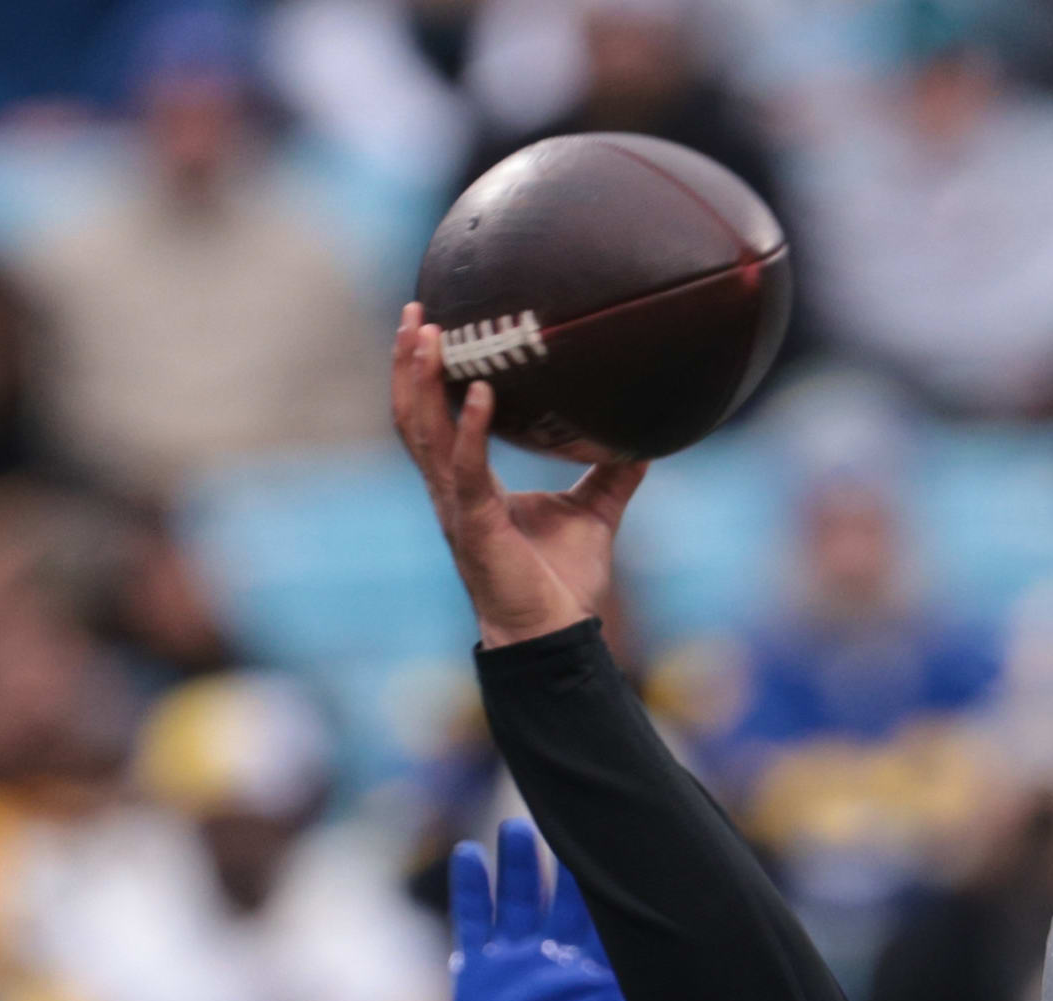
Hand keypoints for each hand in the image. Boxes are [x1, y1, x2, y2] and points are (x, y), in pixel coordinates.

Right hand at [390, 303, 645, 649]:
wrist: (557, 637)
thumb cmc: (563, 582)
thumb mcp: (593, 512)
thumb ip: (611, 473)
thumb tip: (644, 440)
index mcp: (470, 484)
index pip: (435, 418)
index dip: (425, 375)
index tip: (430, 326)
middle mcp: (452, 490)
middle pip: (414, 415)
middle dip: (408, 364)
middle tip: (416, 311)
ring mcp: (458, 507)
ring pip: (424, 433)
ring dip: (421, 382)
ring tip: (427, 334)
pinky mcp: (476, 527)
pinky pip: (467, 469)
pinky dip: (471, 430)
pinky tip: (480, 393)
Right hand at [454, 819, 645, 1000]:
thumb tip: (658, 993)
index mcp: (603, 974)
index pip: (616, 918)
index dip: (620, 884)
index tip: (628, 844)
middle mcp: (562, 956)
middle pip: (568, 895)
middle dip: (571, 857)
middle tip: (574, 815)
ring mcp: (519, 960)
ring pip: (520, 898)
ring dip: (519, 864)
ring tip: (519, 827)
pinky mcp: (481, 973)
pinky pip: (474, 924)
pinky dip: (471, 890)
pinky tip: (468, 856)